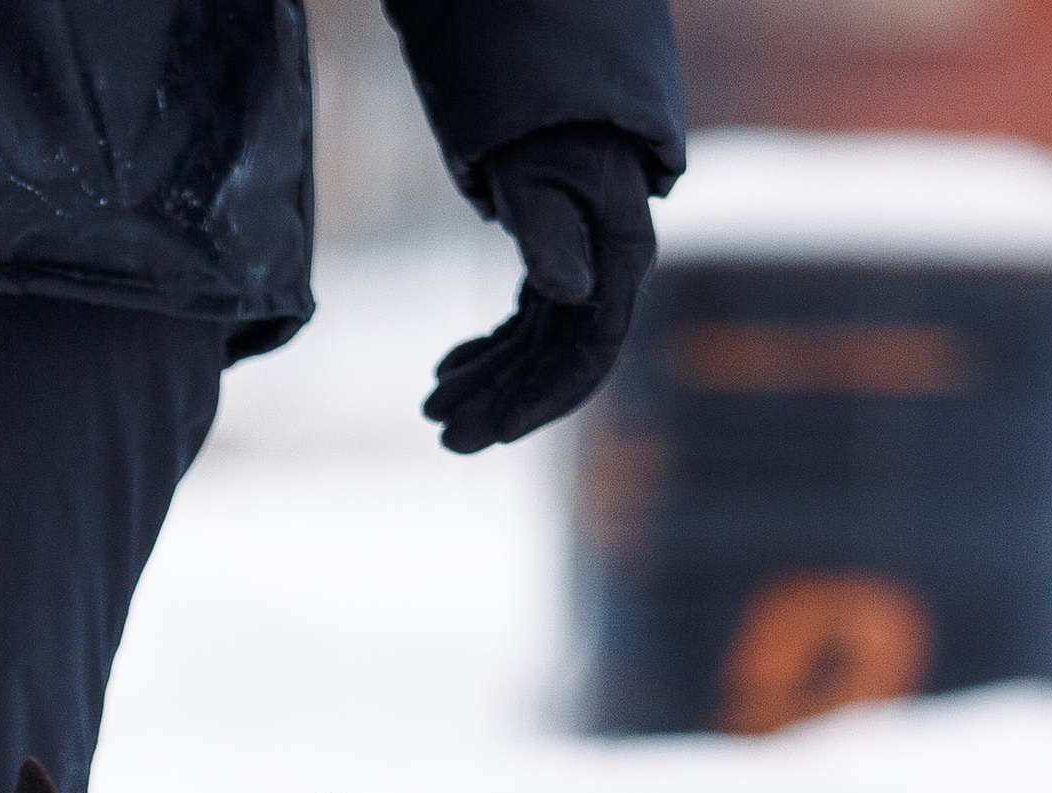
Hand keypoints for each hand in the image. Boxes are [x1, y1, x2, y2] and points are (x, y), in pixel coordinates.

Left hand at [425, 123, 657, 454]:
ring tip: (432, 410)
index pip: (589, 353)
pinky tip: (446, 370)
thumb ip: (551, 234)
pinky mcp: (557, 278)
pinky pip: (523, 331)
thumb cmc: (543, 133)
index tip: (500, 433)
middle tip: (443, 436)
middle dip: (500, 404)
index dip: (546, 399)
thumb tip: (570, 293)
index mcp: (619, 262)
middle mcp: (609, 281)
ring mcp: (583, 281)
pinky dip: (487, 353)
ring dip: (485, 384)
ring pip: (534, 353)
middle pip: (556, 365)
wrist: (543, 96)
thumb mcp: (539, 177)